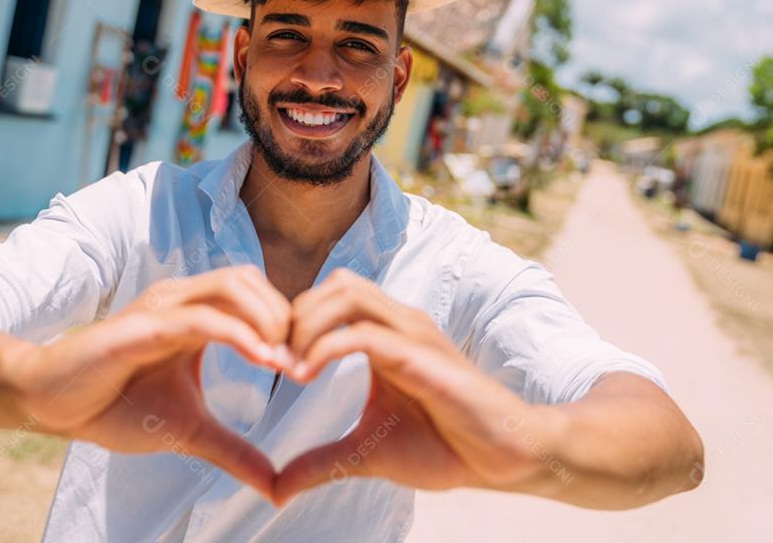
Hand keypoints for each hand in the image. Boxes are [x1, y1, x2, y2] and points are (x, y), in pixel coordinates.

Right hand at [4, 266, 293, 499]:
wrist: (50, 404)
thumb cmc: (112, 405)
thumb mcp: (187, 430)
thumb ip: (233, 450)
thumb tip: (275, 484)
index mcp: (193, 316)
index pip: (254, 296)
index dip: (287, 323)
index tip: (310, 366)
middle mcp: (179, 301)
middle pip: (250, 279)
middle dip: (286, 315)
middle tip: (305, 362)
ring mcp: (160, 307)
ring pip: (231, 286)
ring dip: (269, 318)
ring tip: (288, 362)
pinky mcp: (142, 325)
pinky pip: (199, 317)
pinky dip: (238, 333)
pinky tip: (263, 357)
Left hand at [273, 269, 556, 504]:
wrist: (504, 459)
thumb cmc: (446, 447)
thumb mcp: (367, 453)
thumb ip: (321, 461)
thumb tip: (276, 488)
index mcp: (386, 336)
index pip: (330, 298)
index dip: (293, 322)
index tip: (268, 361)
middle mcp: (399, 323)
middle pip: (335, 284)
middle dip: (294, 315)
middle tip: (270, 359)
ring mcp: (412, 334)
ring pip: (347, 293)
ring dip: (306, 324)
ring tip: (287, 366)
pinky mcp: (421, 355)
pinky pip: (364, 333)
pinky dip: (325, 347)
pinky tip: (304, 376)